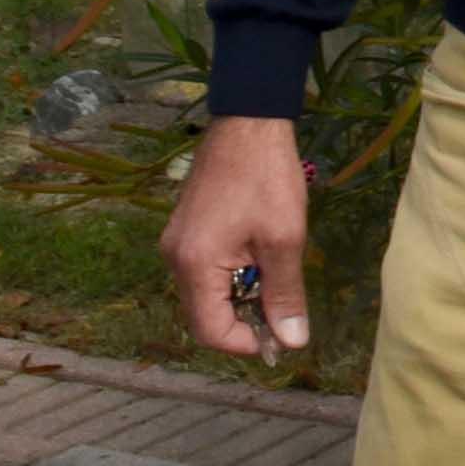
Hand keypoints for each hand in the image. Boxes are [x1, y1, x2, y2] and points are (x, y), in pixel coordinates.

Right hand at [162, 115, 310, 358]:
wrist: (248, 122)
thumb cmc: (267, 178)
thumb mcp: (284, 240)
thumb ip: (285, 295)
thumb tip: (291, 342)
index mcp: (193, 264)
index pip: (208, 331)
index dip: (245, 343)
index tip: (280, 337)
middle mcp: (174, 258)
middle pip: (205, 314)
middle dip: (245, 320)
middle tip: (285, 308)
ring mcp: (176, 243)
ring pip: (206, 292)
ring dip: (241, 296)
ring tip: (277, 275)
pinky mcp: (185, 230)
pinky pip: (205, 270)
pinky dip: (233, 275)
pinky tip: (262, 257)